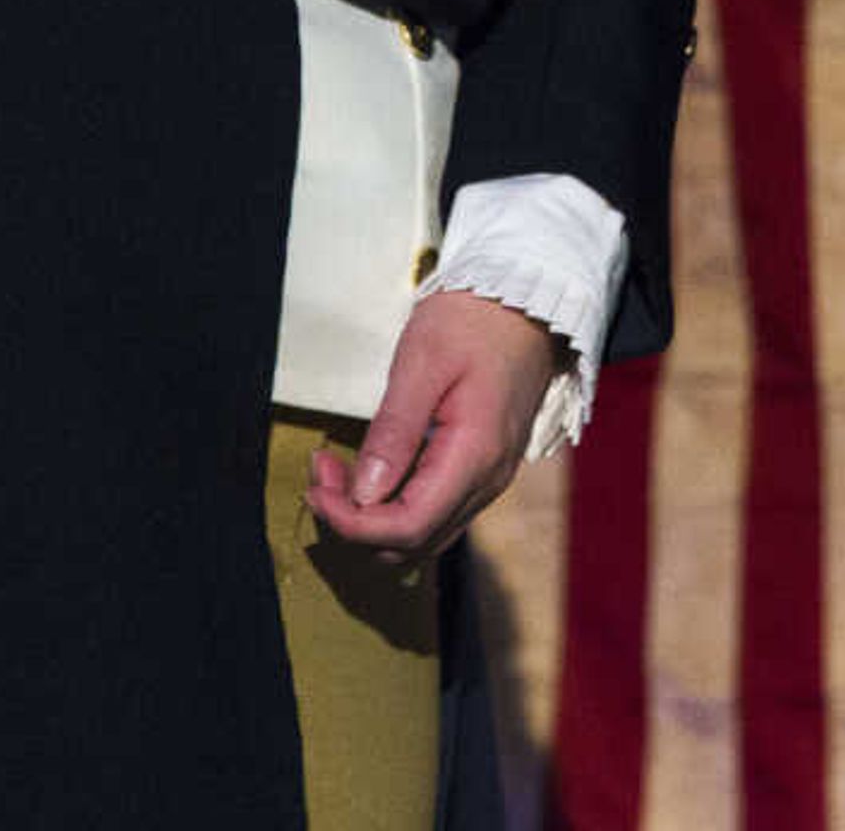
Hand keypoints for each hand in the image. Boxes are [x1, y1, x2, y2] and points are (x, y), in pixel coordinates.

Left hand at [309, 290, 564, 561]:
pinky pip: (436, 510)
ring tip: (339, 470)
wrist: (528, 302)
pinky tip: (373, 469)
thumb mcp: (423, 362)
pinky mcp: (484, 468)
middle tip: (322, 472)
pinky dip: (395, 505)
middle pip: (412, 542)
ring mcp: (490, 478)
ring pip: (423, 534)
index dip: (351, 523)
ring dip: (372, 517)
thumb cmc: (475, 320)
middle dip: (355, 522)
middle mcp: (488, 480)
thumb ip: (394, 431)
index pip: (407, 527)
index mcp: (474, 455)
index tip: (316, 489)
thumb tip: (365, 494)